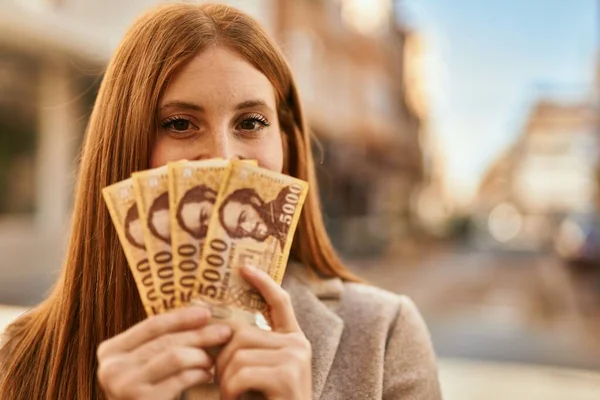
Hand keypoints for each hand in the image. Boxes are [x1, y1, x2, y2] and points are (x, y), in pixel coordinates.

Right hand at [97, 306, 232, 399]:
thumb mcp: (146, 362)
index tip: (207, 313)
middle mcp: (111, 368)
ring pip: (175, 357)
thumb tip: (200, 313)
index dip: (182, 317)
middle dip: (199, 334)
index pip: (153, 325)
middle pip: (166, 340)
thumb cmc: (149, 391)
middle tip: (225, 332)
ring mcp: (124, 386)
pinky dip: (198, 374)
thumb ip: (161, 341)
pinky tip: (207, 376)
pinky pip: (180, 379)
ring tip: (213, 359)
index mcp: (110, 350)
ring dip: (200, 355)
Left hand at [216, 265, 311, 399]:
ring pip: (237, 352)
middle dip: (222, 359)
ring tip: (234, 397)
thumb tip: (216, 328)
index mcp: (292, 341)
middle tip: (222, 384)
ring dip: (225, 380)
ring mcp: (296, 357)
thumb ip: (247, 351)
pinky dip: (230, 392)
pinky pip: (241, 372)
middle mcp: (298, 344)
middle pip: (242, 332)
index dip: (262, 284)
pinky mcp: (288, 374)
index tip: (244, 268)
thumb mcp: (256, 376)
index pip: (279, 303)